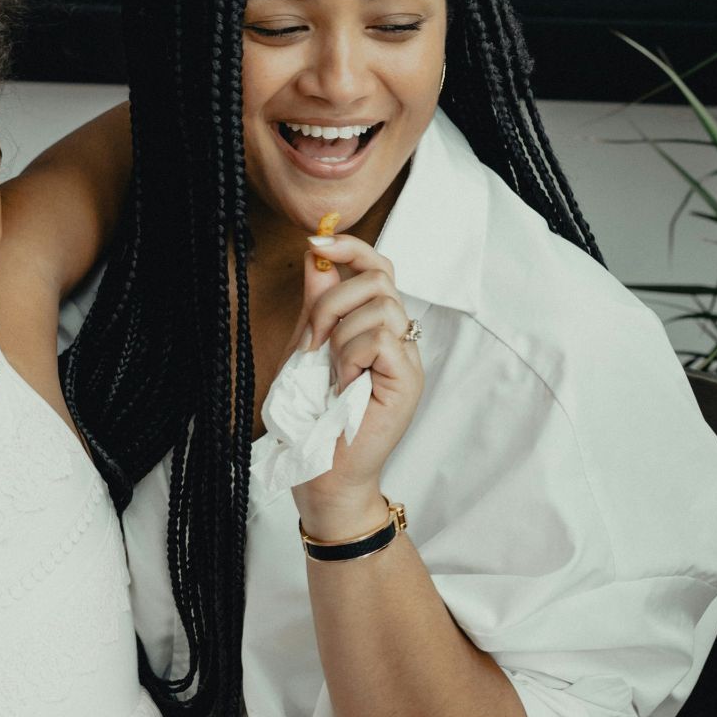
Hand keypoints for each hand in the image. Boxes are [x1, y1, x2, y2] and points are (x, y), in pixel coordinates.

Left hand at [291, 233, 424, 538]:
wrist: (324, 474)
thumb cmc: (314, 420)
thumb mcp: (307, 347)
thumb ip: (316, 302)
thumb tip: (316, 253)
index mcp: (379, 326)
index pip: (379, 268)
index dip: (351, 248)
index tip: (316, 242)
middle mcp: (401, 338)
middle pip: (380, 278)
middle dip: (333, 300)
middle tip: (312, 341)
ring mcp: (409, 359)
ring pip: (380, 307)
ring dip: (340, 335)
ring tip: (331, 372)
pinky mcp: (408, 380)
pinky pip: (381, 339)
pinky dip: (352, 356)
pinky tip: (345, 382)